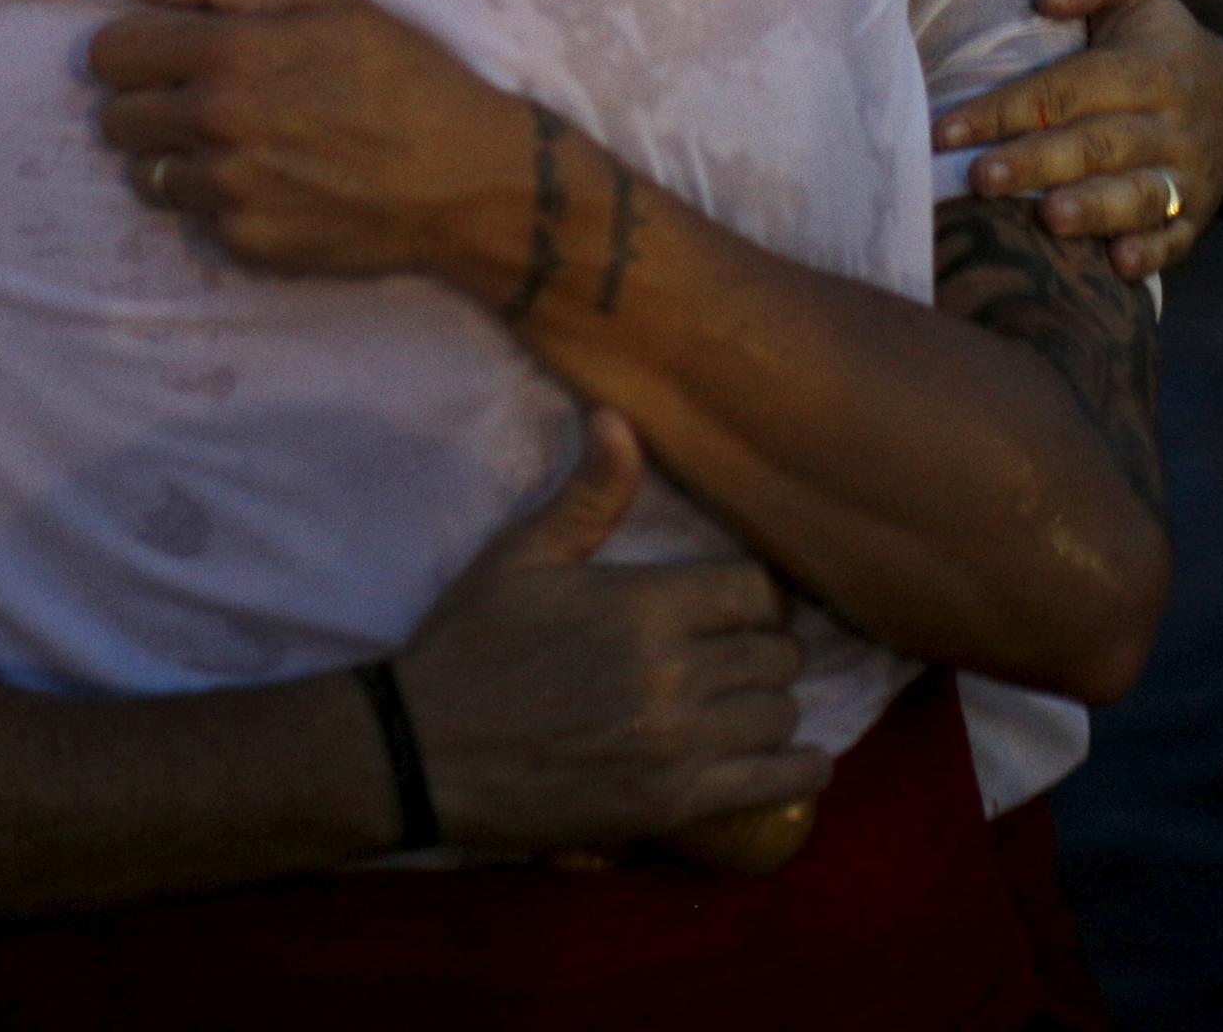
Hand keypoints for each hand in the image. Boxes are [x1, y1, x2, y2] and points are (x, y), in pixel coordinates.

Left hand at [87, 0, 527, 293]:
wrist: (464, 177)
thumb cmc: (401, 73)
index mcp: (227, 51)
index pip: (110, 52)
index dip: (133, 48)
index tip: (166, 53)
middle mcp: (215, 123)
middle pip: (114, 118)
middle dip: (148, 104)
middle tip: (203, 101)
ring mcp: (228, 190)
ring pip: (145, 175)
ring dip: (177, 158)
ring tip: (238, 146)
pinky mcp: (246, 242)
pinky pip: (195, 219)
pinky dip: (220, 202)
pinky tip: (272, 184)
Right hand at [393, 410, 828, 857]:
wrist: (423, 752)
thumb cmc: (471, 646)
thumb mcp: (520, 557)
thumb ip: (589, 496)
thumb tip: (619, 417)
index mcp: (644, 605)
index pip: (757, 591)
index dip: (757, 596)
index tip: (740, 606)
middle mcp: (674, 672)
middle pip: (778, 654)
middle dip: (765, 650)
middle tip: (741, 656)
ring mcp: (678, 743)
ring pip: (781, 714)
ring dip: (772, 706)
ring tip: (746, 705)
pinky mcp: (675, 804)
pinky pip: (777, 785)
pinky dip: (799, 771)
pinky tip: (795, 760)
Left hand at [931, 0, 1222, 281]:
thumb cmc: (1157, 41)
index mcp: (1145, 68)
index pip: (1066, 88)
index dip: (1007, 109)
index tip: (946, 131)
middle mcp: (1166, 124)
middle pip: (1096, 145)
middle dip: (1037, 163)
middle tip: (981, 179)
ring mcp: (1184, 175)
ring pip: (1139, 196)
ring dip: (1094, 210)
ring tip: (1049, 220)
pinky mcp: (1194, 217)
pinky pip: (1175, 240)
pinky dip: (1150, 254)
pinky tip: (1118, 264)